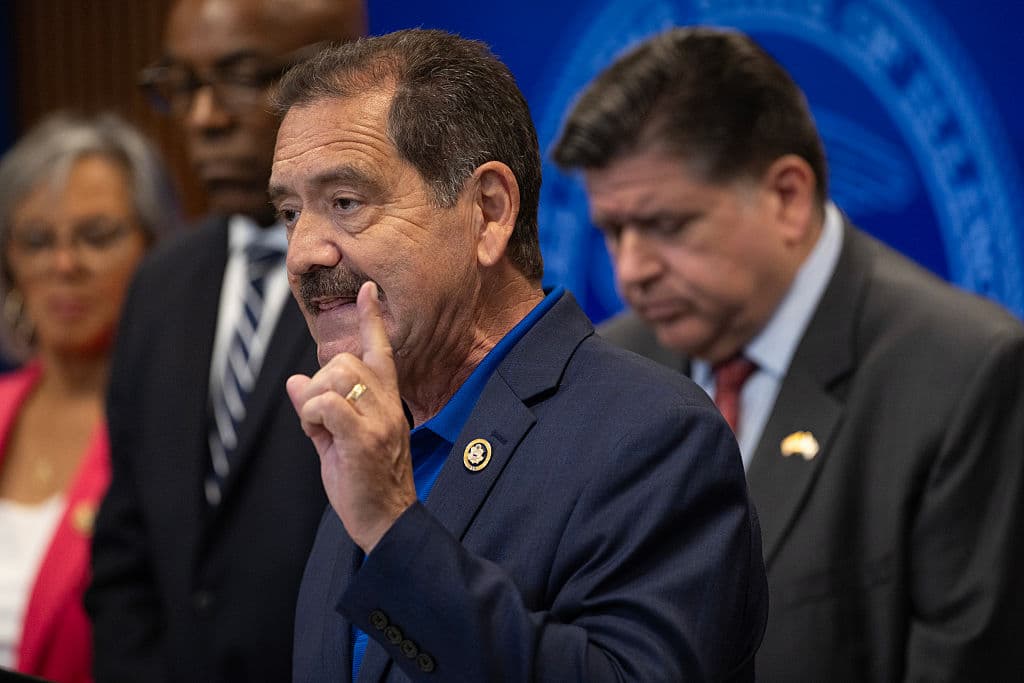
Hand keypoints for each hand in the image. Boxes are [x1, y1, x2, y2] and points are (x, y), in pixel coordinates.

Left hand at [287, 281, 415, 552]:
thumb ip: (319, 411)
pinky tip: (318, 435)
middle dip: (320, 383)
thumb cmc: (365, 484)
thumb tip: (295, 381)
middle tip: (319, 419)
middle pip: (344, 362)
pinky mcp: (363, 439)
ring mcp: (377, 420)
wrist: (387, 522)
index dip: (372, 320)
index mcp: (386, 402)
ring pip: (334, 377)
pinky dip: (311, 414)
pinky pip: (326, 404)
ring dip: (314, 401)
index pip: (381, 351)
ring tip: (320, 431)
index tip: (368, 290)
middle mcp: (387, 405)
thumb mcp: (338, 441)